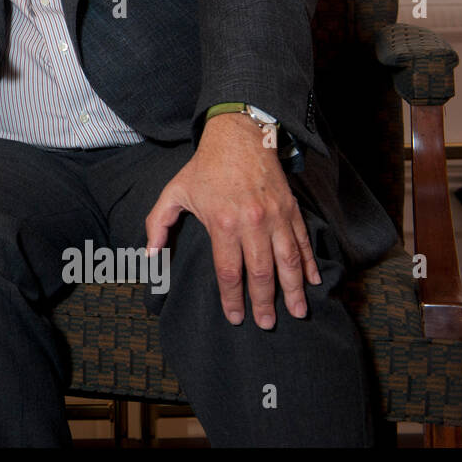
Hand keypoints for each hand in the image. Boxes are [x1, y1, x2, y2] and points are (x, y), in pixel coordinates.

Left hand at [144, 112, 320, 329]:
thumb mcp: (174, 192)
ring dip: (293, 290)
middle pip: (261, 273)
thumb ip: (159, 224)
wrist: (238, 136)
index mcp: (223, 223)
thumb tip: (150, 254)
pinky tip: (312, 282)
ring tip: (297, 312)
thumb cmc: (204, 167)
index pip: (229, 272)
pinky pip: (302, 242)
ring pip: (288, 261)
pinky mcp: (291, 209)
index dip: (232, 298)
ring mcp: (275, 217)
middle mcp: (253, 223)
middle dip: (264, 303)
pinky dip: (309, 263)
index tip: (235, 318)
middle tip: (266, 324)